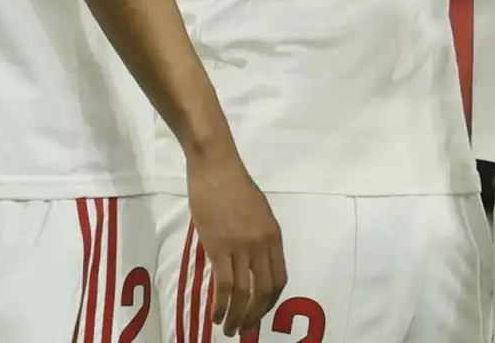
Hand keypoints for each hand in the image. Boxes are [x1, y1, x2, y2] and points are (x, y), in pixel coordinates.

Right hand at [186, 147, 286, 336]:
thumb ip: (258, 236)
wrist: (215, 166)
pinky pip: (224, 285)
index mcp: (274, 236)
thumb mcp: (258, 212)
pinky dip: (221, 306)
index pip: (279, 278)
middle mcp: (262, 244)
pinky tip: (215, 315)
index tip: (258, 313)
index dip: (270, 302)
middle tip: (244, 330)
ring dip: (237, 317)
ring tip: (228, 330)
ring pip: (244, 293)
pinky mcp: (219, 247)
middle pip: (265, 290)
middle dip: (255, 315)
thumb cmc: (233, 185)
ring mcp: (242, 246)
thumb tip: (251, 262)